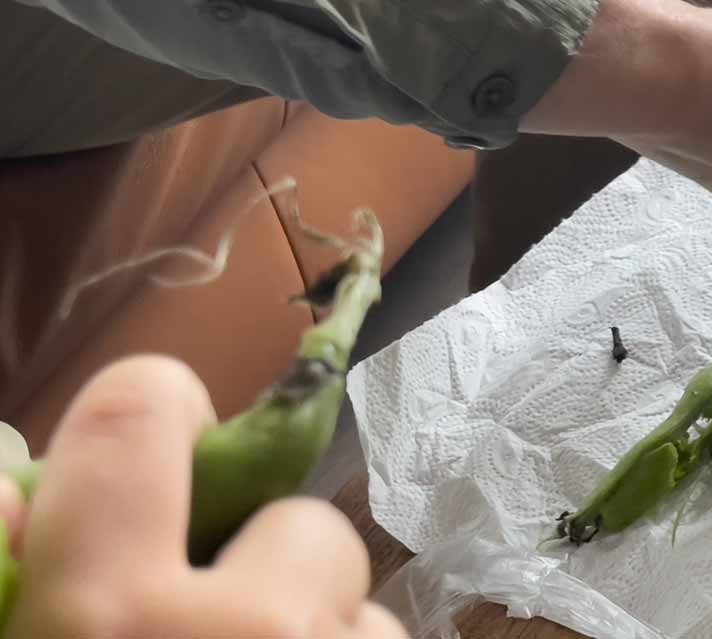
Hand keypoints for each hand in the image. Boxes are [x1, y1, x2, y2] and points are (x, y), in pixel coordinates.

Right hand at [0, 355, 406, 638]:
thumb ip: (18, 566)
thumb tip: (9, 484)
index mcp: (109, 616)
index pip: (140, 411)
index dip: (151, 412)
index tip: (163, 447)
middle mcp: (254, 628)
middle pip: (299, 514)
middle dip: (264, 556)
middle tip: (213, 627)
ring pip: (359, 595)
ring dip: (315, 627)